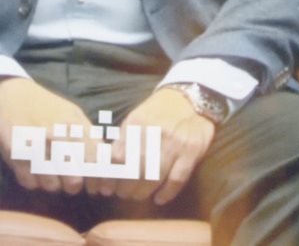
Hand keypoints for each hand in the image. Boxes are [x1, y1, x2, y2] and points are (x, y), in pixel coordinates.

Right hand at [0, 76, 92, 194]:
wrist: (11, 95)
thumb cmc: (47, 106)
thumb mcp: (74, 114)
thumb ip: (90, 137)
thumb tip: (105, 163)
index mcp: (75, 127)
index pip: (94, 164)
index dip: (97, 180)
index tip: (93, 186)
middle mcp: (57, 138)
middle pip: (73, 182)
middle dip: (72, 185)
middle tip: (68, 179)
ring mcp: (35, 147)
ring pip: (51, 186)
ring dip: (52, 184)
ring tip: (49, 173)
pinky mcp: (15, 155)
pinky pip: (30, 183)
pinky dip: (33, 181)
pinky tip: (33, 170)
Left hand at [103, 87, 214, 204]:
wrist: (191, 98)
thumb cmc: (159, 111)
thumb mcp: (136, 117)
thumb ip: (123, 138)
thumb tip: (106, 164)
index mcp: (136, 124)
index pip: (118, 157)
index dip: (111, 177)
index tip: (108, 188)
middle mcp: (154, 134)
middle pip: (135, 170)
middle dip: (125, 188)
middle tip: (122, 194)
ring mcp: (174, 144)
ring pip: (154, 177)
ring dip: (142, 192)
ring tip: (137, 197)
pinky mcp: (191, 151)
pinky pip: (177, 179)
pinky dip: (167, 193)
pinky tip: (159, 199)